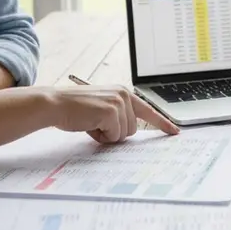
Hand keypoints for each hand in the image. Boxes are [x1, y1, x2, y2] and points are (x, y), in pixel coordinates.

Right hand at [48, 85, 179, 143]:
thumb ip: (117, 116)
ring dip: (107, 135)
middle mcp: (124, 95)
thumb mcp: (101, 108)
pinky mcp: (112, 112)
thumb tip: (128, 132)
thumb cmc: (74, 109)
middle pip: (133, 129)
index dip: (162, 122)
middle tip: (95, 124)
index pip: (148, 110)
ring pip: (124, 134)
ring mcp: (119, 103)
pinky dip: (101, 136)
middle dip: (114, 133)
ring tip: (91, 123)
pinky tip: (89, 125)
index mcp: (122, 92)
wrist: (55, 104)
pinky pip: (114, 136)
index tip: (175, 131)